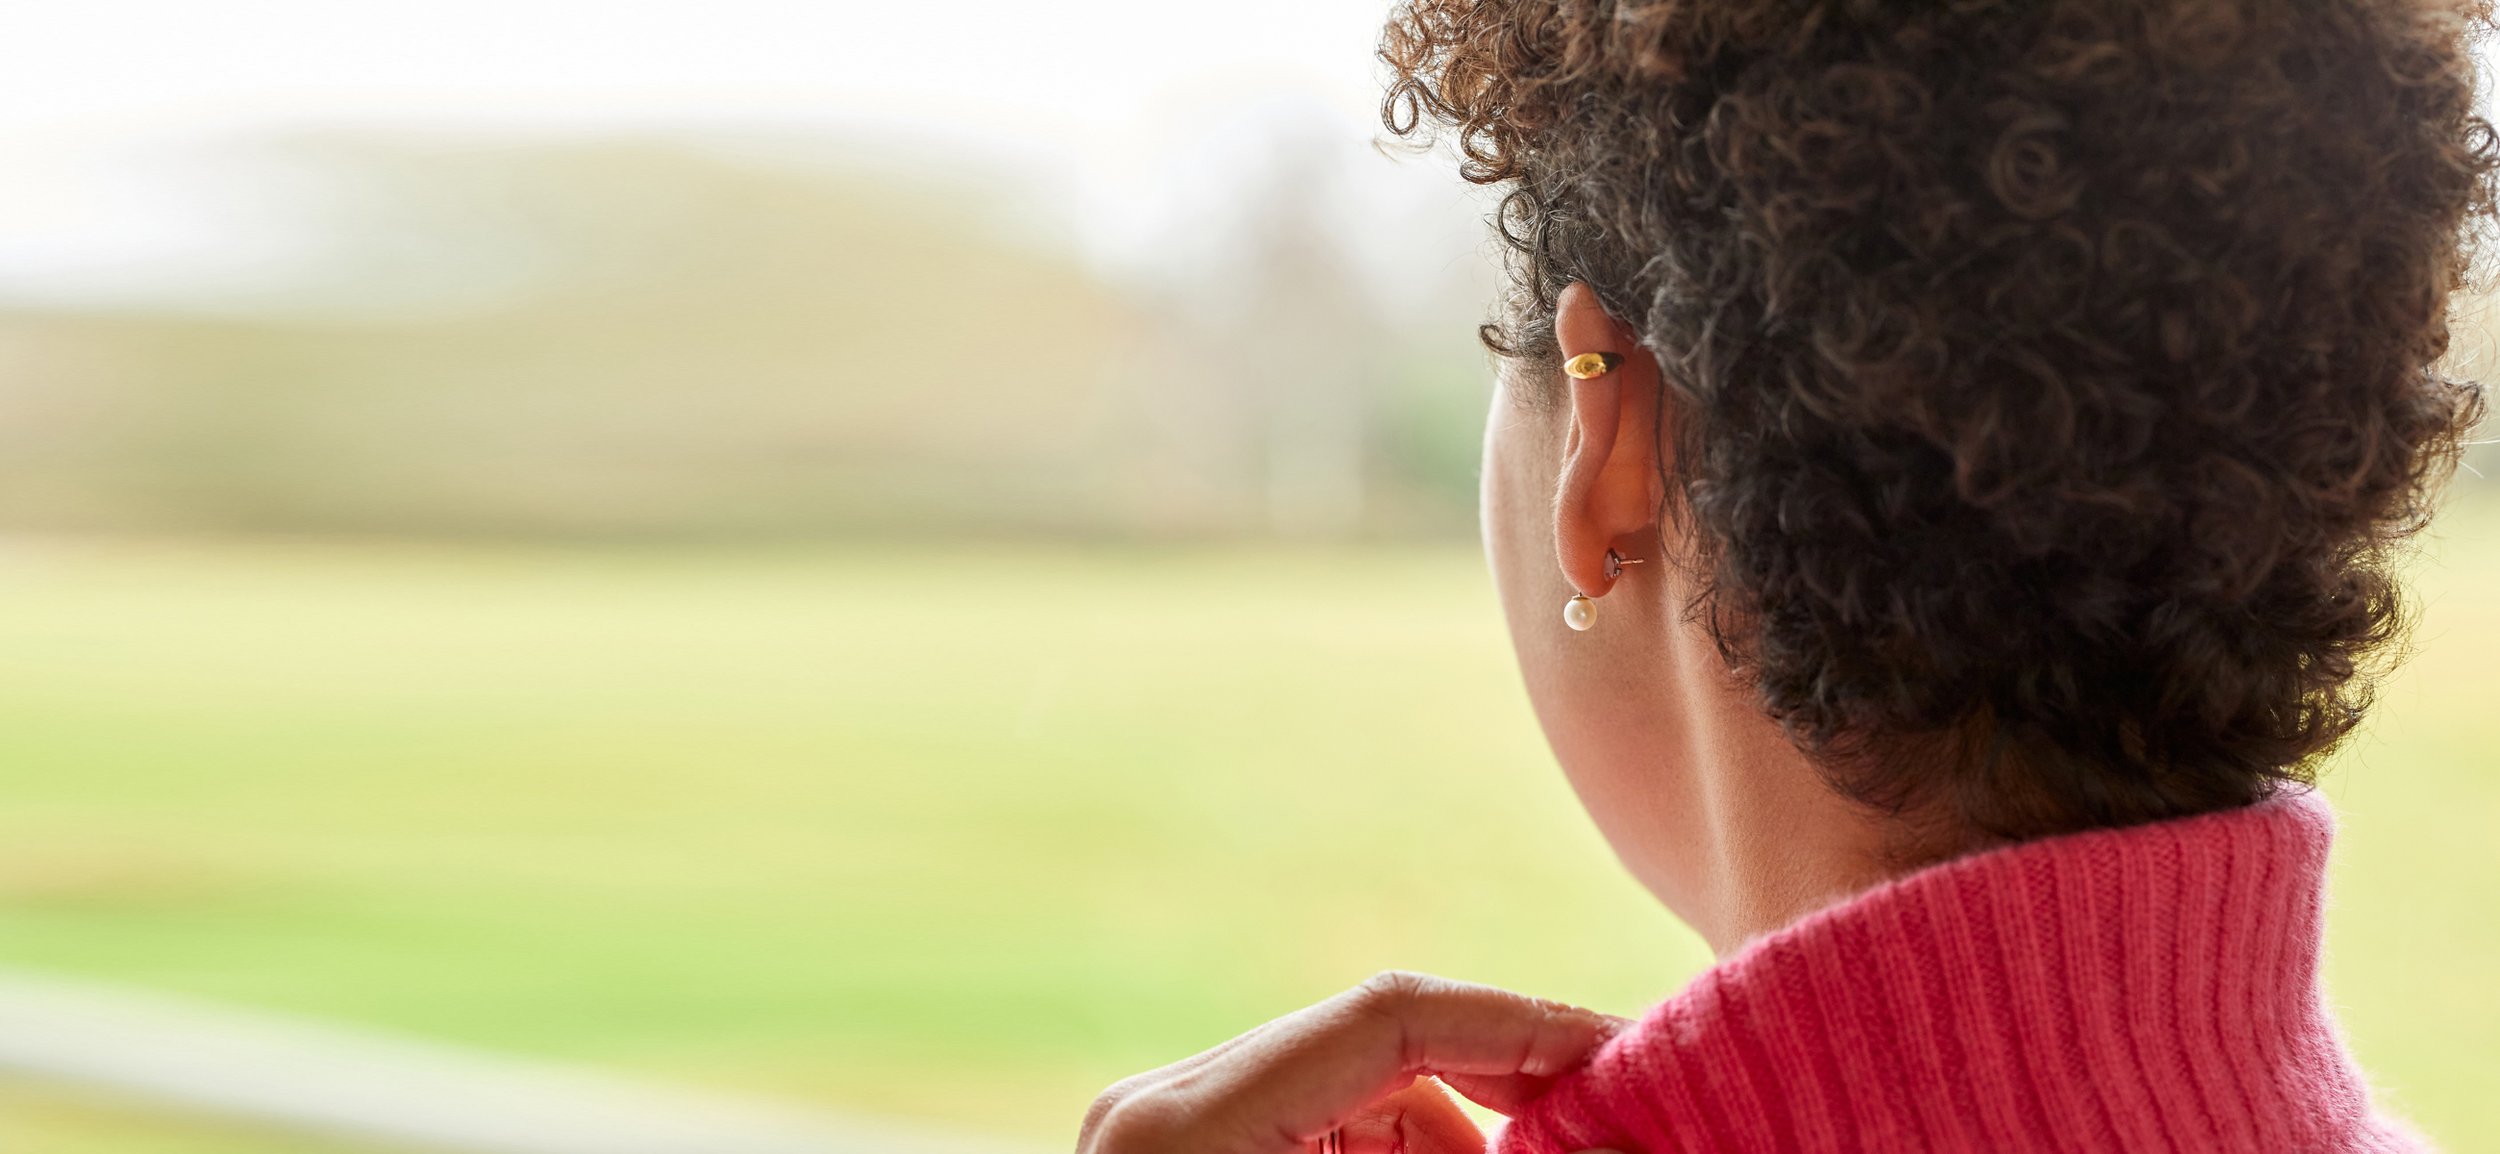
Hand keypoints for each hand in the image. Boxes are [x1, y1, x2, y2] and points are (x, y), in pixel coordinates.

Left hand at [1075, 970, 1630, 1153]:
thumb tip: (1599, 1135)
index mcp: (1185, 1123)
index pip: (1389, 1014)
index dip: (1527, 1024)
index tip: (1627, 1056)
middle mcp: (1163, 1105)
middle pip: (1381, 1049)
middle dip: (1510, 1090)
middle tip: (1614, 1119)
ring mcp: (1166, 1130)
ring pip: (1362, 1097)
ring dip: (1464, 1141)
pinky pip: (1324, 1134)